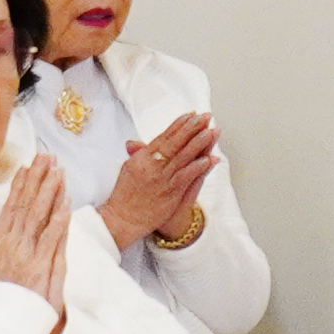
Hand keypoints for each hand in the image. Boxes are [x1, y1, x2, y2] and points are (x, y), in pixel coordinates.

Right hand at [0, 156, 72, 322]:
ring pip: (38, 216)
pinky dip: (58, 219)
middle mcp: (11, 244)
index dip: (19, 186)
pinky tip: (65, 202)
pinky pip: (51, 238)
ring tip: (57, 170)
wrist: (1, 324)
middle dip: (36, 179)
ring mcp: (27, 253)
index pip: (10, 208)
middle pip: (25, 205)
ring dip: (49, 191)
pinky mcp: (41, 265)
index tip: (26, 167)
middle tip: (46, 157)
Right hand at [101, 114, 215, 252]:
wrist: (122, 218)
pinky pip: (186, 176)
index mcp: (141, 158)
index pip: (163, 137)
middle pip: (175, 143)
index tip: (190, 115)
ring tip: (211, 131)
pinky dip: (198, 167)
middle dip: (191, 128)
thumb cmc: (125, 196)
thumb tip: (135, 143)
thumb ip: (137, 156)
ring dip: (199, 143)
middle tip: (205, 117)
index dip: (178, 125)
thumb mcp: (128, 171)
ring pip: (183, 157)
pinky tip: (209, 159)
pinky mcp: (170, 192)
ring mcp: (162, 179)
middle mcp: (151, 166)